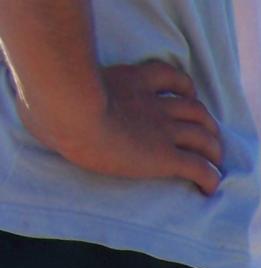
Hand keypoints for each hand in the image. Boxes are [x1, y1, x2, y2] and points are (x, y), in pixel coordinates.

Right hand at [24, 60, 222, 194]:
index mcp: (132, 81)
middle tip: (207, 138)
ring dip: (214, 151)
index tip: (188, 98)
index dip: (186, 89)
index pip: (169, 77)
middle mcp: (155, 105)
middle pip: (196, 110)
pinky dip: (211, 178)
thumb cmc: (55, 100)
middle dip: (207, 124)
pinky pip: (200, 168)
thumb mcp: (66, 86)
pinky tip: (211, 188)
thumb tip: (36, 109)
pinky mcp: (166, 157)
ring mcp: (164, 131)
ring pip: (205, 138)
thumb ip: (66, 93)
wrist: (71, 111)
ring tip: (214, 162)